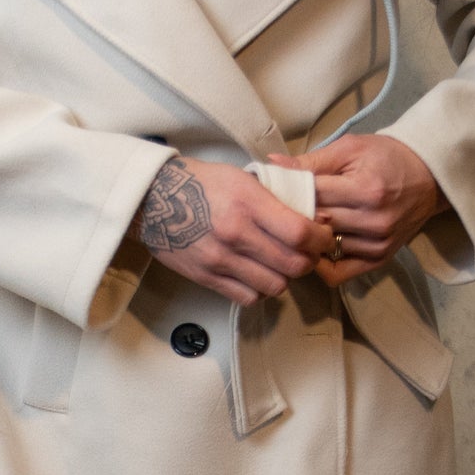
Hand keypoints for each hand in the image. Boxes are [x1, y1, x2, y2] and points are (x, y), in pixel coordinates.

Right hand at [136, 154, 333, 304]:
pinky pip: (248, 297)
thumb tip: (309, 214)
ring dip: (284, 278)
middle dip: (308, 261)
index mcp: (248, 202)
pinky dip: (260, 291)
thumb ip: (274, 197)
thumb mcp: (241, 177)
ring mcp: (221, 259)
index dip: (320, 239)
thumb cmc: (200, 183)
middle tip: (306, 254)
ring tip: (280, 266)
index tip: (322, 236)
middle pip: (293, 265)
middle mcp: (236, 233)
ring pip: (275, 286)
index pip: (300, 233)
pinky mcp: (207, 277)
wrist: (152, 199)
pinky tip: (258, 277)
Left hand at [273, 134, 444, 287]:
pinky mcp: (378, 260)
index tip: (277, 188)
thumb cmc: (387, 158)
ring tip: (298, 224)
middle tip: (281, 207)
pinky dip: (320, 262)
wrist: (428, 178)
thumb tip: (271, 165)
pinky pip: (337, 273)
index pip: (312, 196)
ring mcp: (377, 246)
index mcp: (367, 189)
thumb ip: (311, 160)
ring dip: (306, 239)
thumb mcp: (351, 148)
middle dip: (294, 215)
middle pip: (315, 224)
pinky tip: (316, 246)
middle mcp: (374, 222)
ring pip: (322, 249)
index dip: (289, 192)